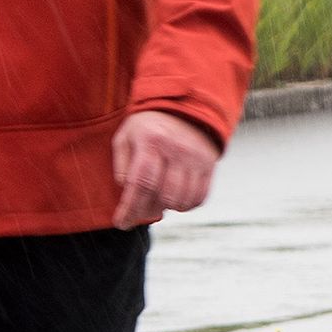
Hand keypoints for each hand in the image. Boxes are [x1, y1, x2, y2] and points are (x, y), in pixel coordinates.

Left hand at [112, 110, 221, 225]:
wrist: (182, 109)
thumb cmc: (147, 128)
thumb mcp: (125, 138)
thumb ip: (122, 166)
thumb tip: (128, 193)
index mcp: (152, 141)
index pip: (141, 183)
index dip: (130, 208)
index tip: (122, 223)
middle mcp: (177, 149)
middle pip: (163, 196)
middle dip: (147, 211)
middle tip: (138, 212)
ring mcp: (196, 158)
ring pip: (182, 201)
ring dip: (167, 208)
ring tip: (156, 200)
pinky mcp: (209, 166)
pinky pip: (199, 198)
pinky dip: (185, 205)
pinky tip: (174, 198)